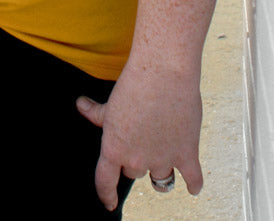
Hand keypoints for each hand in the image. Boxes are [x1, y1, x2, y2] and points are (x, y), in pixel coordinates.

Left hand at [76, 60, 202, 209]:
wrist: (163, 70)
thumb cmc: (134, 83)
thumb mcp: (111, 102)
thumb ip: (97, 112)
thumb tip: (80, 105)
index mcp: (114, 148)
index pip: (105, 181)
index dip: (106, 195)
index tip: (109, 203)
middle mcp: (137, 159)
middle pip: (134, 172)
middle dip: (137, 159)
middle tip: (143, 137)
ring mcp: (162, 159)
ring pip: (160, 178)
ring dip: (161, 167)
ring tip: (164, 152)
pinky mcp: (186, 154)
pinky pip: (192, 180)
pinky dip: (194, 184)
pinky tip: (193, 186)